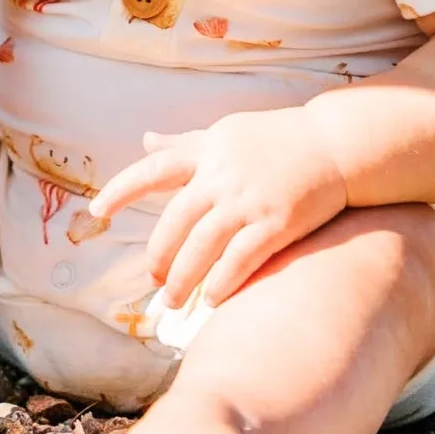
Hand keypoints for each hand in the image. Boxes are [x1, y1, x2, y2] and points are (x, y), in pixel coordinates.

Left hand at [89, 109, 347, 310]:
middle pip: (176, 221)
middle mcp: (223, 174)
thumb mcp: (227, 132)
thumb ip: (185, 143)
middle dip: (160, 255)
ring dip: (184, 278)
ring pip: (203, 246)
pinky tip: (213, 300)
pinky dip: (223, 282)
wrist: (337, 144)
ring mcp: (250, 199)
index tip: (97, 210)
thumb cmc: (278, 138)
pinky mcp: (277, 222)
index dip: (122, 189)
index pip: (155, 168)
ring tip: (174, 301)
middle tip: (153, 281)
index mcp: (208, 150)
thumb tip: (146, 140)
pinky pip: (241, 259)